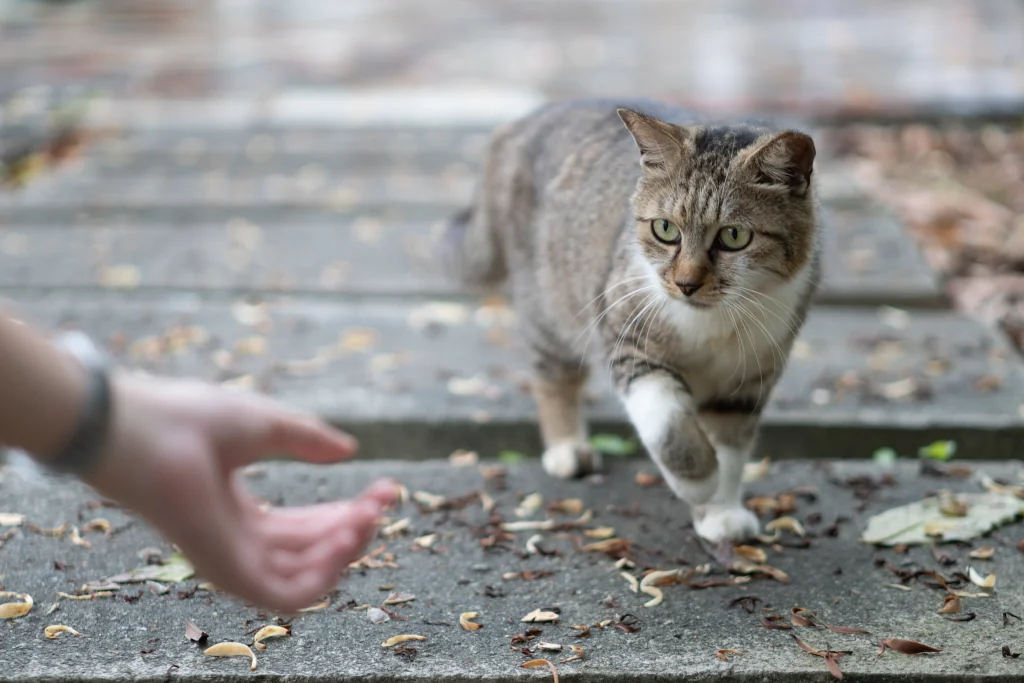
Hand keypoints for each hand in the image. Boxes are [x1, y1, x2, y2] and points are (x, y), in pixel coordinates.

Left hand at [83, 372, 394, 612]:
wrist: (142, 430)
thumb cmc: (191, 420)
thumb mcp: (266, 424)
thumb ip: (308, 440)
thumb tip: (349, 450)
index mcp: (238, 512)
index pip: (304, 528)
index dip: (347, 512)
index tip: (384, 488)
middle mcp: (236, 542)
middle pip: (311, 552)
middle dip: (354, 527)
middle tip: (384, 500)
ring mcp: (231, 561)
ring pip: (306, 578)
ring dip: (346, 551)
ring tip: (368, 517)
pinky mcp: (228, 573)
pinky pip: (289, 595)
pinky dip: (326, 574)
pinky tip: (347, 537)